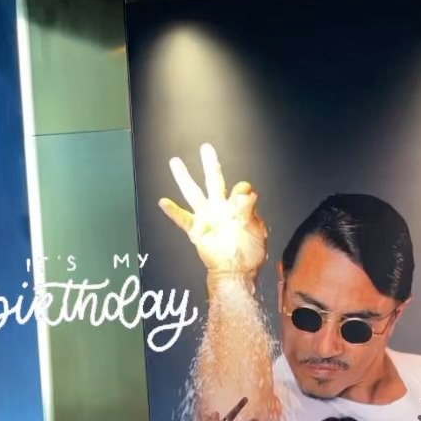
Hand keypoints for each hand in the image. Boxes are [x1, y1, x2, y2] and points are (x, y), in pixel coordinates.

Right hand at [159, 143, 267, 275]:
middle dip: (210, 164)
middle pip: (214, 181)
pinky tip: (164, 202)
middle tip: (206, 148)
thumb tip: (248, 194)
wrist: (237, 272)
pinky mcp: (197, 231)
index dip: (242, 190)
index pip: (238, 189)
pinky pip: (183, 219)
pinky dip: (173, 211)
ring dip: (183, 178)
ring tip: (175, 163)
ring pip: (193, 194)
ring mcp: (207, 219)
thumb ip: (250, 211)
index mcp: (236, 209)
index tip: (244, 195)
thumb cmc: (249, 255)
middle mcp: (220, 210)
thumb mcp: (256, 230)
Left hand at [198, 398, 258, 420]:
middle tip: (246, 398)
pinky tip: (199, 418)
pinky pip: (202, 414)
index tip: (257, 419)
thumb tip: (216, 411)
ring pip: (215, 414)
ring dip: (212, 417)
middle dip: (239, 406)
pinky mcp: (204, 420)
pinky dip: (201, 417)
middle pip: (232, 414)